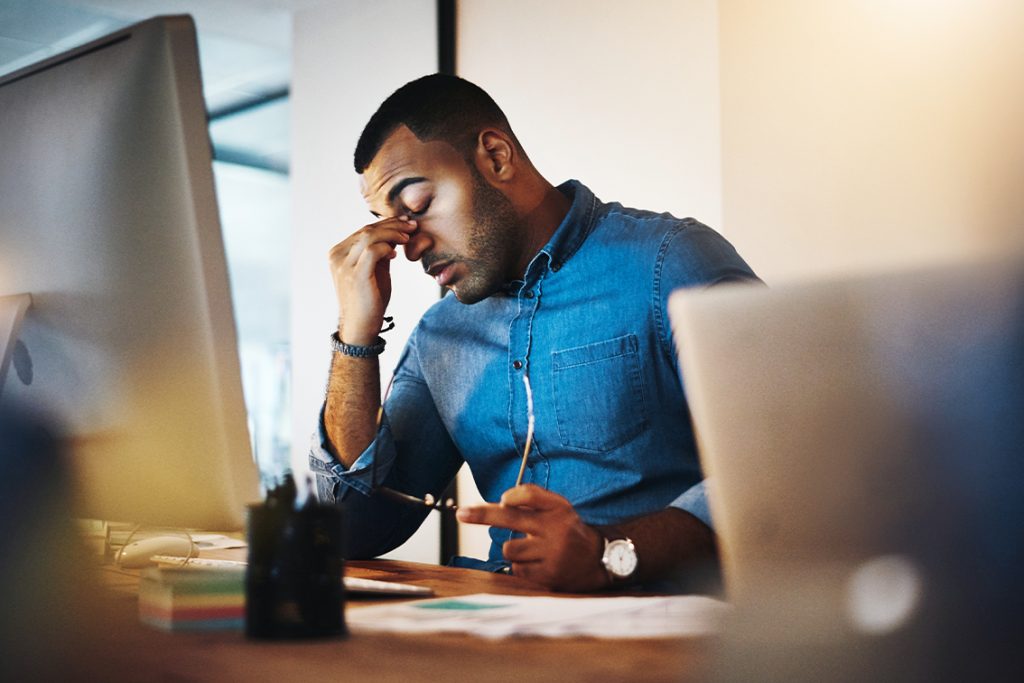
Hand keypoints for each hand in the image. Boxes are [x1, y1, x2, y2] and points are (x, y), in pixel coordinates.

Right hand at [328, 216, 416, 344]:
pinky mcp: (355, 275)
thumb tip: (395, 234)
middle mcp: (337, 256)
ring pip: (369, 236)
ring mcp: (343, 265)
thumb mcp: (375, 270)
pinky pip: (372, 251)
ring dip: (392, 233)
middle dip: (392, 225)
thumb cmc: (369, 300)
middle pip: (367, 230)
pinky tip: (395, 254)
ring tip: (408, 237)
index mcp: (338, 253)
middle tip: (412, 225)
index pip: (364, 230)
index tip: (405, 222)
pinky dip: (386, 247)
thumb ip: (381, 252)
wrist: (361, 327)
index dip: (386, 223)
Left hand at [456, 484, 608, 591]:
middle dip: (482, 515)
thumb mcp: (558, 506)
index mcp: (558, 509)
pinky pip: (517, 570)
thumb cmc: (567, 529)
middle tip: (461, 513)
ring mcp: (552, 555)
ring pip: (510, 549)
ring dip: (514, 549)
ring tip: (532, 549)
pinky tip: (538, 564)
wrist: (598, 560)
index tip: (501, 500)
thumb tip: (502, 500)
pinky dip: (522, 566)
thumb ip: (532, 497)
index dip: (514, 496)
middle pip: (510, 519)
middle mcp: (555, 530)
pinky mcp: (548, 577)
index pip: (530, 495)